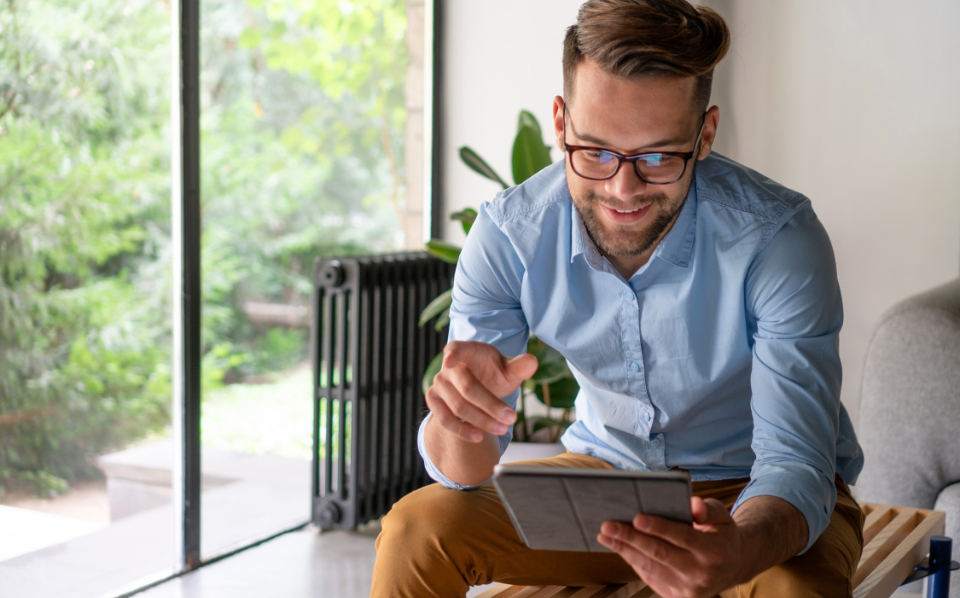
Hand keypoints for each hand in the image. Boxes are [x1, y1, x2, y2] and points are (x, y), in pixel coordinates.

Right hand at [424, 340, 537, 442]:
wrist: (476, 387)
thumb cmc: (493, 374)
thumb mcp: (507, 369)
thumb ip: (519, 366)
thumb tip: (532, 362)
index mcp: (465, 351)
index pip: (455, 349)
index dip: (452, 354)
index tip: (450, 361)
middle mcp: (447, 368)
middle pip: (467, 388)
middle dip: (490, 405)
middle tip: (512, 418)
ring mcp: (439, 385)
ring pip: (458, 407)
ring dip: (482, 421)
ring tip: (503, 429)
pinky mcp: (434, 403)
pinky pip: (445, 420)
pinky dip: (462, 431)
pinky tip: (480, 437)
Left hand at [597, 497, 746, 597]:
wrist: (734, 567)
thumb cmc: (722, 534)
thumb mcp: (722, 517)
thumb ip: (707, 510)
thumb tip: (692, 504)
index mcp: (714, 551)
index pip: (682, 537)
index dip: (659, 527)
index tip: (636, 518)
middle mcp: (702, 573)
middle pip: (660, 554)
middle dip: (630, 539)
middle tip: (607, 525)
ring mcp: (689, 589)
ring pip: (650, 568)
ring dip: (624, 551)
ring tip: (605, 536)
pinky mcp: (678, 597)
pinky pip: (650, 577)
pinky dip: (633, 561)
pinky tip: (620, 548)